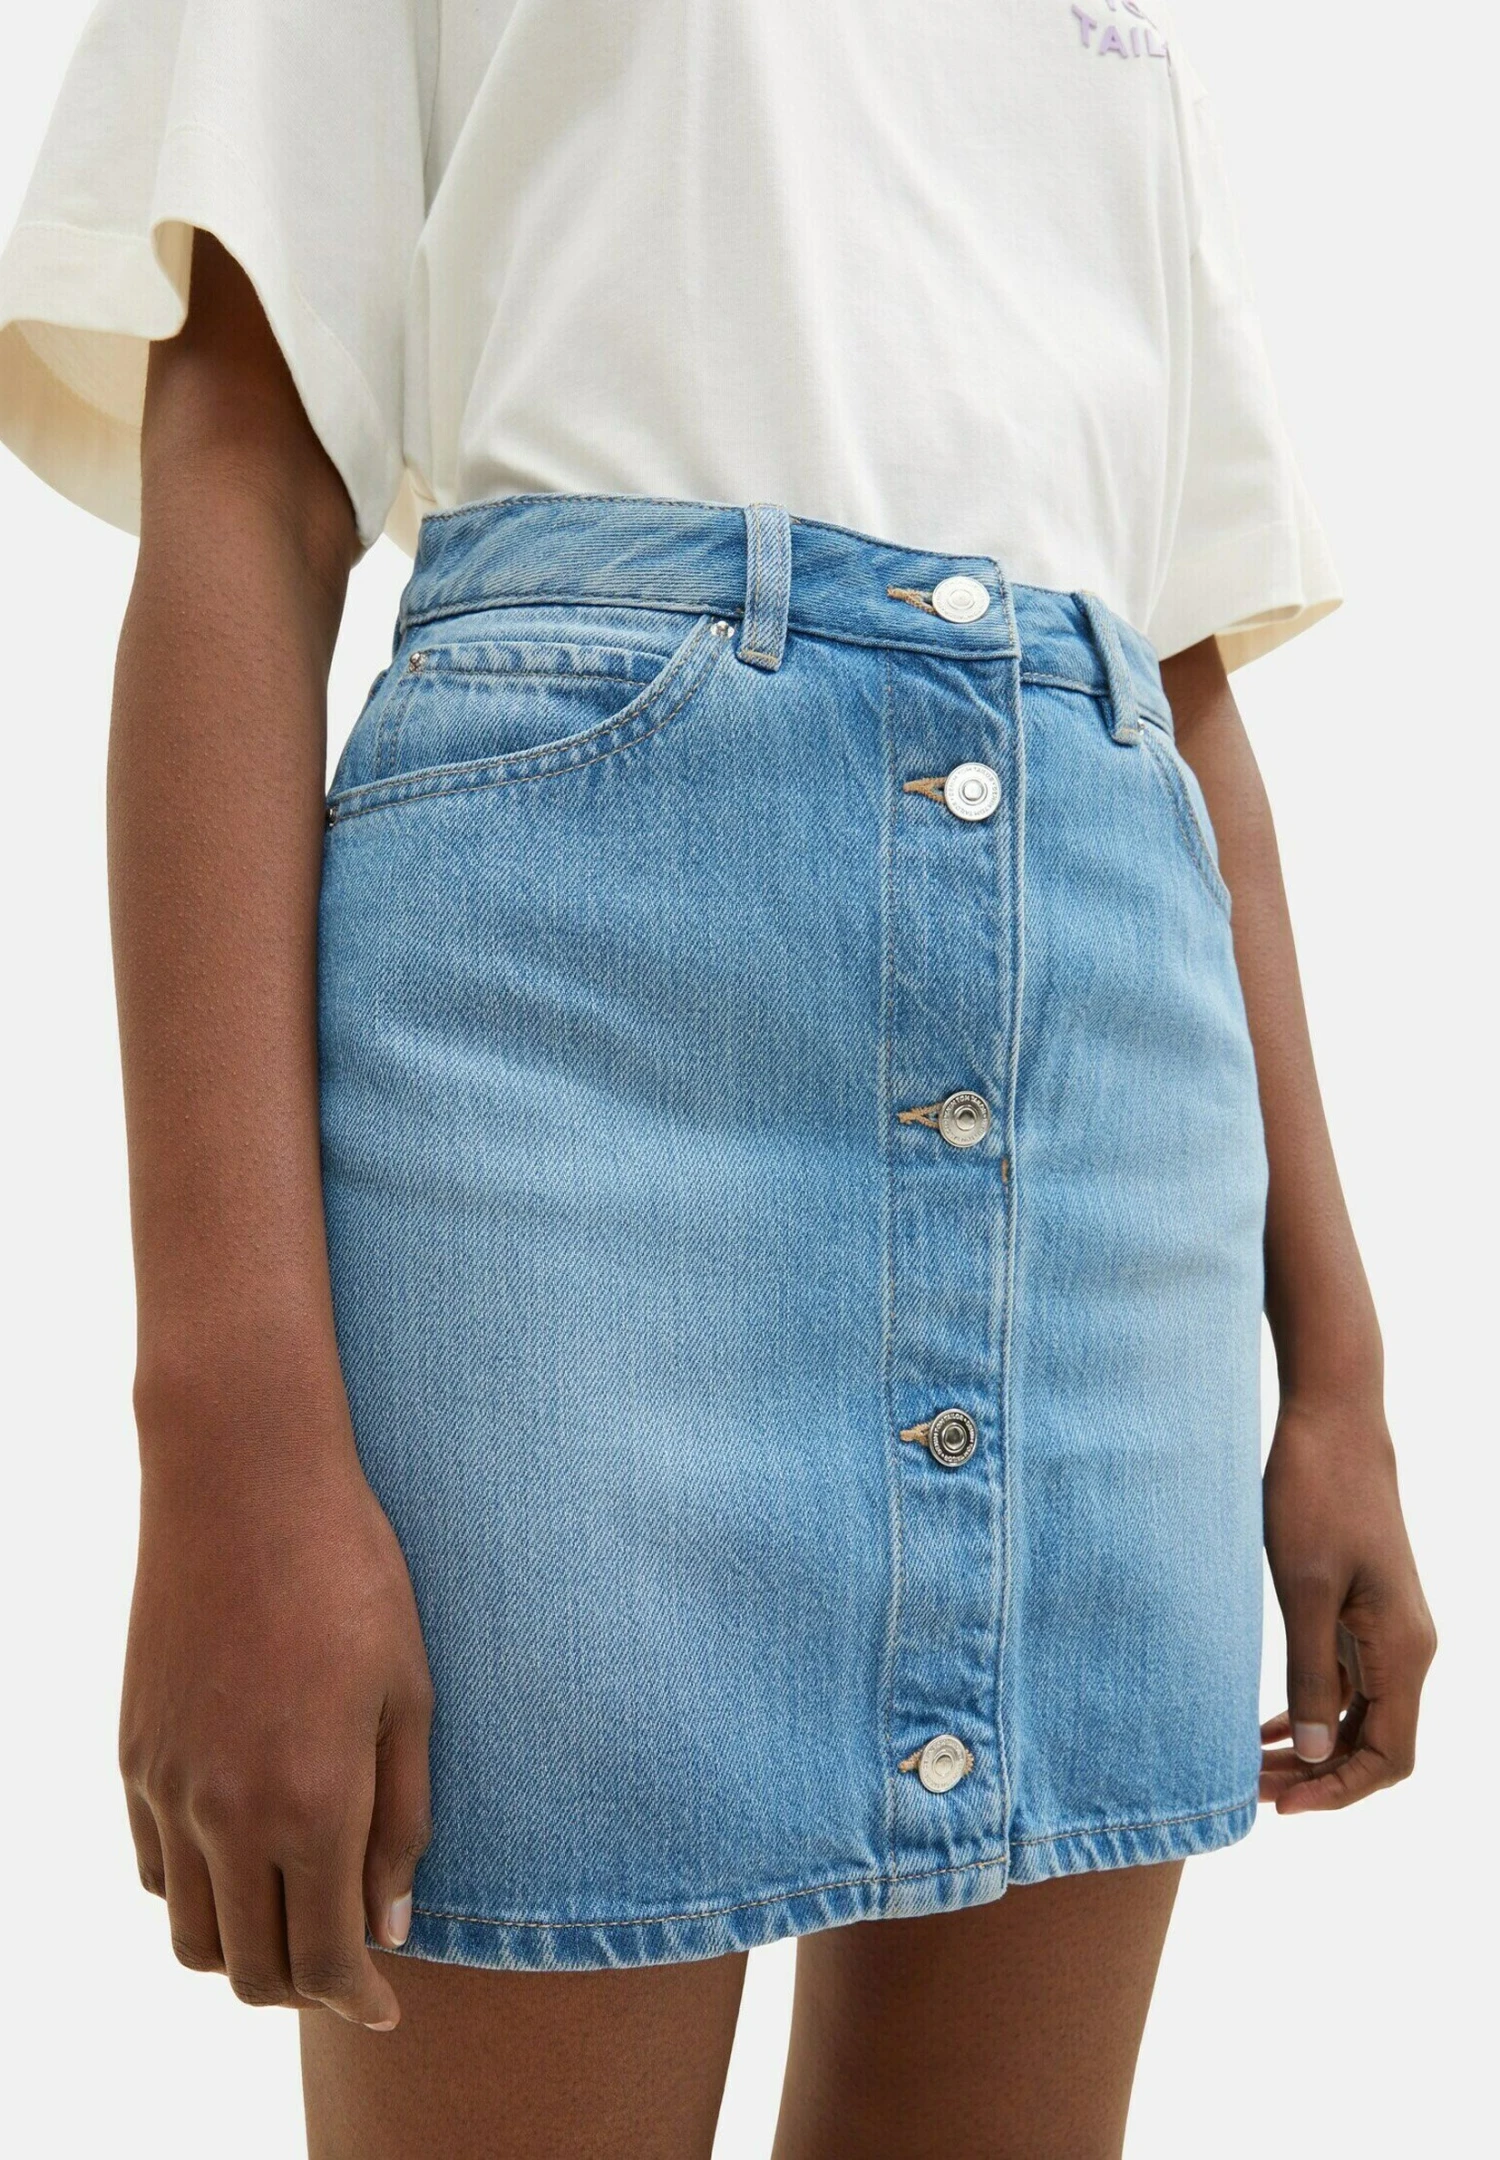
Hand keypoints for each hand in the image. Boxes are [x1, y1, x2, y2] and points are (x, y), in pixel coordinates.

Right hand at [119, 1358, 433, 2028]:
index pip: (327, 1960)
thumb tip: (392, 1925)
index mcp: (312, 1805)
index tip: (385, 2011)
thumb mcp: (411, 1695)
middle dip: (304, 1984)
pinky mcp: (133, 1755)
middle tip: (347, 1960)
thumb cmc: (353, 1575)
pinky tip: (244, 1849)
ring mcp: (168, 1787)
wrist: (245, 1485)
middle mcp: (228, 1815)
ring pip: (190, 1934)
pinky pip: (155, 1869)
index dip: (360, 2000)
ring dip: (244, 1947)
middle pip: (250, 1968)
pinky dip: (197, 1889)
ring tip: (295, 1910)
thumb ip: (403, 1820)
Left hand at [1260, 1390, 1435, 1811]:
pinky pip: (1346, 1682)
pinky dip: (1310, 1710)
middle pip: (1374, 1745)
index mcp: (1404, 1650)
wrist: (1333, 1421)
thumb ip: (1311, 1673)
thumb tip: (1315, 1755)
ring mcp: (1387, 1629)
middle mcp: (1407, 1647)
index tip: (1281, 1805)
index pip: (1390, 1756)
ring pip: (1358, 1716)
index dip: (1340, 1791)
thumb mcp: (1303, 1589)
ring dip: (1311, 1747)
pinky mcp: (1363, 1609)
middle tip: (1249, 1790)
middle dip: (1317, 1776)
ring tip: (1248, 1767)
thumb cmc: (1316, 1495)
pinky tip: (1265, 1726)